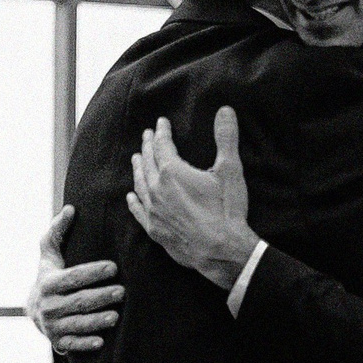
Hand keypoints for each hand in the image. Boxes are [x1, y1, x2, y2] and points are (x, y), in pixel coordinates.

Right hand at [24, 205, 122, 355]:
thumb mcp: (49, 254)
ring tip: (116, 316)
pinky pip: (73, 344)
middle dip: (100, 297)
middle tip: (122, 292)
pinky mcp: (58, 342)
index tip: (113, 268)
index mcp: (49, 282)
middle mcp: (49, 305)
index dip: (93, 272)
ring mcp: (53, 325)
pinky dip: (86, 343)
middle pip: (78, 301)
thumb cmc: (49, 276)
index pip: (73, 277)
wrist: (34, 310)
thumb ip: (58, 231)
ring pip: (77, 323)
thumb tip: (71, 209)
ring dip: (97, 321)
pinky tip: (102, 341)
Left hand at [127, 108, 256, 292]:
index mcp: (172, 172)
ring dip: (138, 170)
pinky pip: (139, 212)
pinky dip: (134, 202)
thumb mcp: (230, 171)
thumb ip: (226, 138)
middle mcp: (157, 190)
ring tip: (136, 159)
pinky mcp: (155, 231)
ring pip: (140, 185)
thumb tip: (225, 110)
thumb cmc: (226, 211)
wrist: (221, 251)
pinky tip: (131, 196)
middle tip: (146, 136)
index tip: (161, 123)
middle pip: (148, 163)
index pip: (162, 145)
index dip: (161, 132)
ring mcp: (154, 212)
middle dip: (147, 147)